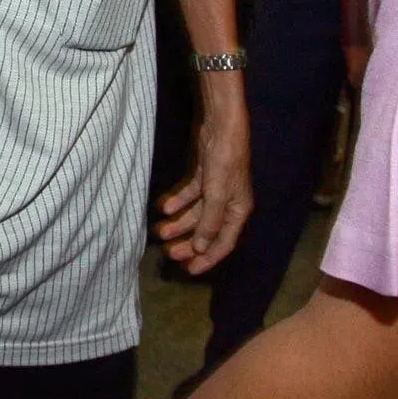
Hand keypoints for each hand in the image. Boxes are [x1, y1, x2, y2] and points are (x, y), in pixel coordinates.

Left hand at [156, 96, 251, 274]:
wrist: (222, 128)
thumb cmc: (225, 162)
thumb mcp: (218, 194)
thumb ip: (210, 222)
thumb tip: (202, 249)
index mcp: (238, 211)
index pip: (223, 243)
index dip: (207, 259)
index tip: (189, 271)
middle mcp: (229, 204)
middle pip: (207, 231)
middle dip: (188, 243)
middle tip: (167, 253)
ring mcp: (216, 190)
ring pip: (196, 214)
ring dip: (178, 223)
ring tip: (159, 231)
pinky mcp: (205, 176)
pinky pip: (190, 195)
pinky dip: (177, 202)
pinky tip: (162, 207)